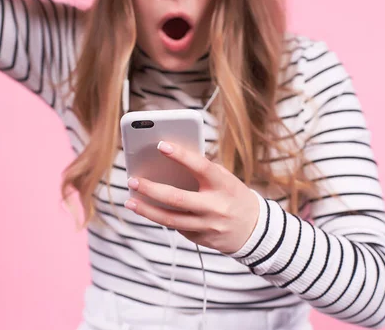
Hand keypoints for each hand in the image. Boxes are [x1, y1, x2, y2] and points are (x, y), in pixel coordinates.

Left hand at [124, 141, 260, 253]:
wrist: (254, 230)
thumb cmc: (232, 195)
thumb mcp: (225, 179)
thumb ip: (201, 172)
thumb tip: (168, 163)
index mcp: (224, 185)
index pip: (201, 167)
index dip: (182, 156)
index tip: (161, 145)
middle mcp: (216, 206)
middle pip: (177, 198)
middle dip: (151, 189)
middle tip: (132, 180)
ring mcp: (208, 225)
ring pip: (171, 219)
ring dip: (147, 210)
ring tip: (130, 201)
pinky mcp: (201, 239)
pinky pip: (177, 227)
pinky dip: (162, 217)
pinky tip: (149, 210)